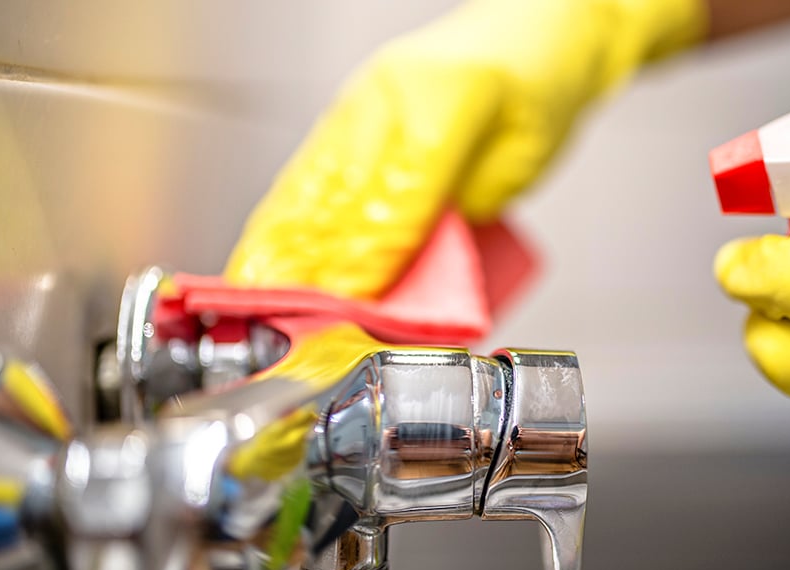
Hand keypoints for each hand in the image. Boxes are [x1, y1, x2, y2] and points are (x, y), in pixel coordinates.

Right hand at [225, 0, 707, 298]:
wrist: (524, 25)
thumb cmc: (535, 83)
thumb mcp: (523, 155)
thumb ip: (471, 208)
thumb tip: (419, 268)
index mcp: (449, 95)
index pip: (401, 193)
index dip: (373, 257)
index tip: (352, 305)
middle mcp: (390, 92)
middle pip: (343, 195)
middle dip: (314, 266)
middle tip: (293, 321)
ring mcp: (359, 101)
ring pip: (310, 186)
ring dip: (279, 247)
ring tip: (254, 298)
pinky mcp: (343, 116)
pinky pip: (304, 176)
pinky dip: (280, 223)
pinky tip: (259, 256)